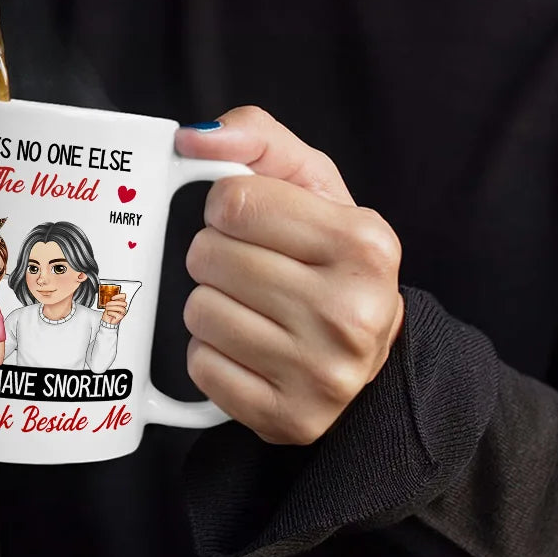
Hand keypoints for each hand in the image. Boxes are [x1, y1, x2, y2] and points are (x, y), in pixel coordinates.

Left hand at [101, 293, 127, 325]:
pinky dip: (111, 313)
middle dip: (114, 303)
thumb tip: (111, 297)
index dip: (119, 296)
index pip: (124, 297)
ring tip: (107, 309)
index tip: (112, 298)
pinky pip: (117, 314)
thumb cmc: (109, 313)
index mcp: (121, 303)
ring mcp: (123, 313)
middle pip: (124, 303)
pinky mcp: (121, 317)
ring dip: (112, 308)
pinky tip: (109, 313)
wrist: (107, 321)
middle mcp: (123, 307)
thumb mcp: (109, 305)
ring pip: (121, 308)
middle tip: (107, 304)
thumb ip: (112, 301)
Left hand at [176, 106, 404, 445]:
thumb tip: (191, 138)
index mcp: (366, 243)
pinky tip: (251, 347)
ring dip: (212, 302)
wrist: (363, 351)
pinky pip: (201, 365)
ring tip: (255, 306)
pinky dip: (213, 352)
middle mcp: (352, 313)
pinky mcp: (288, 418)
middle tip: (254, 267)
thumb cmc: (328, 257)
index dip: (227, 207)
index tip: (251, 222)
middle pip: (208, 256)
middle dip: (217, 254)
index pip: (232, 202)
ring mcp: (322, 375)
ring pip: (198, 310)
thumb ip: (254, 137)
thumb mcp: (310, 183)